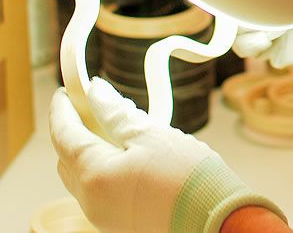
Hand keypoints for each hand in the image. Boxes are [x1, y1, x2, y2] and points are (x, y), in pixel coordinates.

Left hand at [50, 77, 285, 232]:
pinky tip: (124, 151)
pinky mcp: (119, 221)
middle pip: (67, 159)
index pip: (64, 136)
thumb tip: (96, 92)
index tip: (65, 90)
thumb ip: (117, 113)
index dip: (62, 110)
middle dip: (72, 130)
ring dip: (87, 149)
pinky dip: (102, 165)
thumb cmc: (185, 175)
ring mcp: (103, 216)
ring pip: (82, 176)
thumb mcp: (151, 135)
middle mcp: (90, 201)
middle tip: (86, 104)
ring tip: (108, 124)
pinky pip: (98, 189)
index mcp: (95, 176)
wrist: (212, 218)